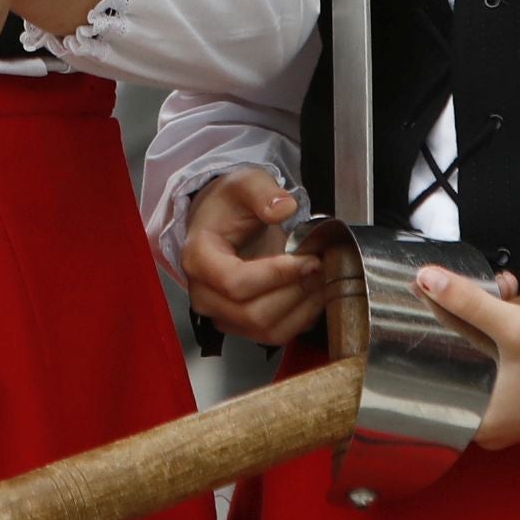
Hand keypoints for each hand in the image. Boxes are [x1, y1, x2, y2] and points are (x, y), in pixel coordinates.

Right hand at [180, 170, 327, 348]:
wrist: (221, 222)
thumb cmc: (229, 205)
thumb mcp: (245, 183)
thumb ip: (263, 192)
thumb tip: (283, 208)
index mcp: (198, 258)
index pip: (235, 282)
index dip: (276, 275)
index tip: (307, 258)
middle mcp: (204, 294)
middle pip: (253, 313)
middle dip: (294, 292)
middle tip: (320, 266)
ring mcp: (221, 315)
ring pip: (266, 331)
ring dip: (302, 308)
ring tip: (321, 279)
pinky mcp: (241, 326)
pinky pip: (275, 336)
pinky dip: (301, 318)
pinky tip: (314, 293)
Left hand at [412, 264, 519, 449]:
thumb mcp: (516, 326)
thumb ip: (468, 302)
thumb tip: (426, 279)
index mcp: (479, 422)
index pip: (431, 374)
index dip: (426, 332)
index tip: (420, 300)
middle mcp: (489, 424)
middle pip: (457, 362)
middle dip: (463, 317)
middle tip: (466, 285)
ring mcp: (509, 412)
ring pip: (480, 357)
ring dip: (486, 319)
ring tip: (501, 288)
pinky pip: (500, 362)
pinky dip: (503, 333)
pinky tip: (513, 302)